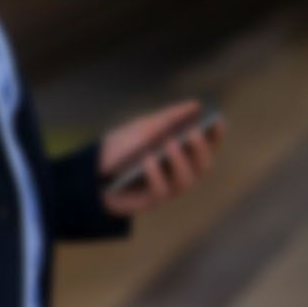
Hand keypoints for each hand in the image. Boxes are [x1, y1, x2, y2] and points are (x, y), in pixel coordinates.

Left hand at [99, 100, 221, 217]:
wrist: (90, 172)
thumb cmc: (121, 149)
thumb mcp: (141, 129)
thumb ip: (166, 118)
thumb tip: (195, 105)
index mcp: (182, 156)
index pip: (206, 147)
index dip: (215, 136)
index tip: (217, 120)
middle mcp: (180, 174)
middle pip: (202, 166)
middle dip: (200, 149)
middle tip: (193, 132)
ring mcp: (168, 189)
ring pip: (185, 180)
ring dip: (179, 160)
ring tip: (170, 142)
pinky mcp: (151, 201)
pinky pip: (160, 191)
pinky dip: (156, 173)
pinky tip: (148, 158)